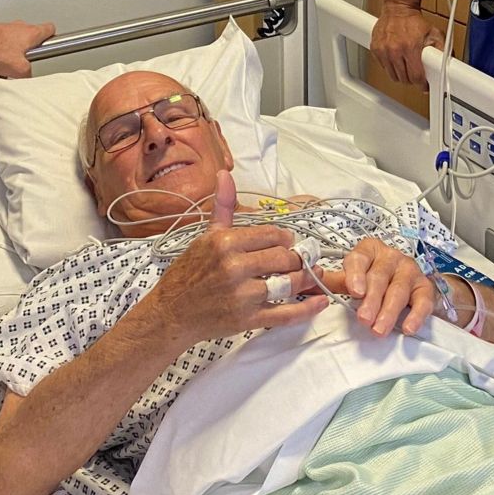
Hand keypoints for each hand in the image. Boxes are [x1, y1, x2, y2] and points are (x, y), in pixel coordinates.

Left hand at [0, 19, 55, 80]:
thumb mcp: (20, 69)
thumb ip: (28, 75)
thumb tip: (25, 79)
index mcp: (30, 33)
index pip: (49, 29)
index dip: (50, 39)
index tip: (49, 46)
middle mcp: (18, 29)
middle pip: (27, 45)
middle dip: (22, 59)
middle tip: (19, 69)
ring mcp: (3, 33)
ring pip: (9, 51)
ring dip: (4, 64)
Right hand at [145, 172, 328, 346]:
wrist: (171, 313)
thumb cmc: (189, 272)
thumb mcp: (206, 236)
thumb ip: (223, 207)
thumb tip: (224, 174)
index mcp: (226, 243)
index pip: (273, 234)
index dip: (285, 239)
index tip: (286, 243)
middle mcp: (235, 267)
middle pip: (284, 258)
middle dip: (296, 258)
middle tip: (297, 259)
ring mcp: (243, 296)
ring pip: (289, 283)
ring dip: (306, 278)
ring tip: (312, 274)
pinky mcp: (248, 320)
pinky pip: (286, 314)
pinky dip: (307, 308)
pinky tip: (321, 301)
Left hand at [313, 237, 438, 336]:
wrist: (409, 280)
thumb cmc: (373, 278)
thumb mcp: (352, 277)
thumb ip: (332, 281)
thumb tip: (303, 283)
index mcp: (369, 250)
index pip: (360, 258)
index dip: (356, 274)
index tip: (354, 292)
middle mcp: (390, 257)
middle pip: (379, 277)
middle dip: (371, 299)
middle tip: (363, 319)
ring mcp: (410, 271)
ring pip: (399, 290)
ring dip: (389, 311)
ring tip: (379, 330)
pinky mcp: (425, 287)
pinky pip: (423, 300)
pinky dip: (417, 315)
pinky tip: (408, 329)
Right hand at [370, 3, 442, 87]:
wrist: (398, 8)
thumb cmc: (415, 21)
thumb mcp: (435, 33)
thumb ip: (443, 50)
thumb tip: (449, 65)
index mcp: (410, 47)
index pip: (416, 76)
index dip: (422, 84)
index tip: (425, 85)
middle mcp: (395, 50)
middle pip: (404, 79)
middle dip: (412, 79)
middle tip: (416, 74)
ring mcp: (383, 50)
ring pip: (393, 76)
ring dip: (401, 75)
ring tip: (407, 68)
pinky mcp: (375, 49)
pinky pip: (383, 67)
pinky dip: (390, 67)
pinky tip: (396, 60)